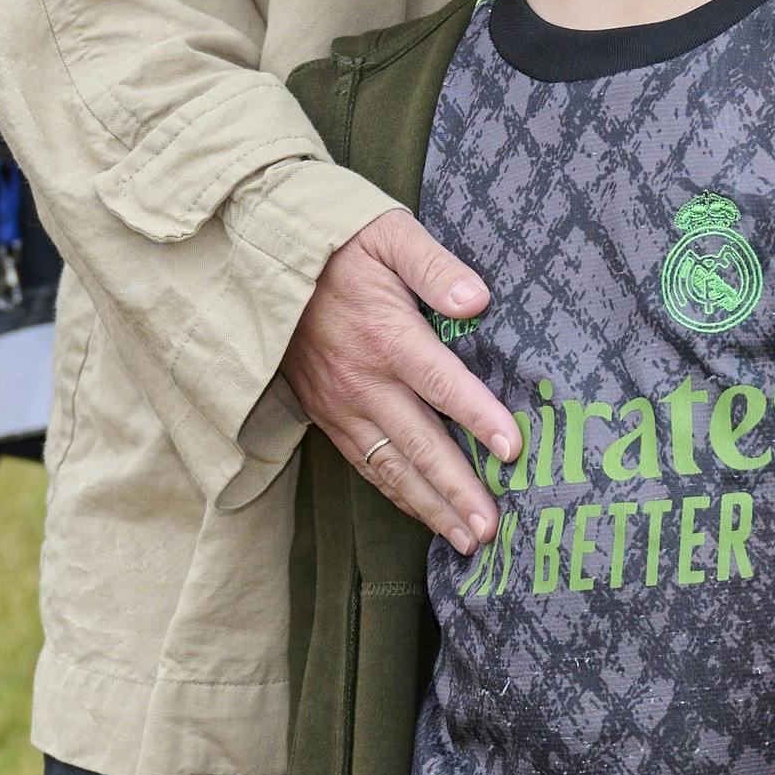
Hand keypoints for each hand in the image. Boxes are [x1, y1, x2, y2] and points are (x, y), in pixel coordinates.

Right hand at [282, 207, 521, 551]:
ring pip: (390, 467)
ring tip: (467, 541)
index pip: (441, 384)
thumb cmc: (337, 242)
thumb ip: (434, 266)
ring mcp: (341, 404)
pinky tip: (424, 514)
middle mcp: (363, 381)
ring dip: (430, 507)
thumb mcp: (388, 233)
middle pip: (419, 445)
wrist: (261, 258)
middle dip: (457, 491)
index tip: (513, 449)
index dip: (478, 417)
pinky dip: (395, 494)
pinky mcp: (326, 415)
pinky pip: (365, 465)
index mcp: (386, 335)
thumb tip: (477, 299)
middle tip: (492, 529)